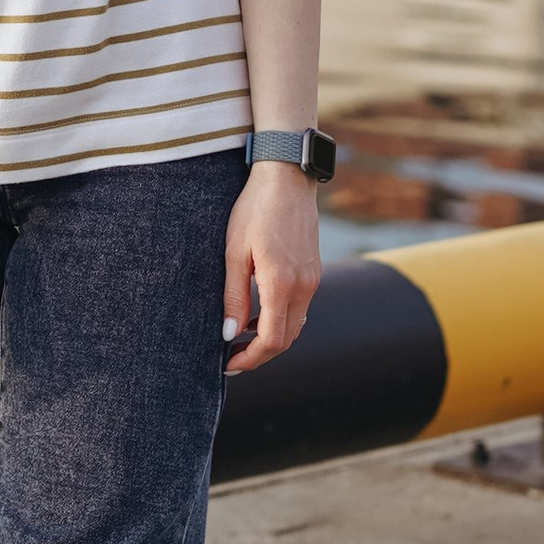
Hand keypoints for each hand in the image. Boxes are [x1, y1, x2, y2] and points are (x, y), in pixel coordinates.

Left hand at [222, 162, 320, 373]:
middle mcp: (304, 287)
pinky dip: (281, 320)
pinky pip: (300, 308)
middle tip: (231, 357)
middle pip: (286, 339)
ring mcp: (313, 280)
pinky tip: (258, 316)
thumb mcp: (234, 253)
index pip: (272, 340)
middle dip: (259, 355)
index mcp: (282, 283)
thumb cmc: (255, 210)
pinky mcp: (314, 272)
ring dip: (270, 339)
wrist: (287, 179)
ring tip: (240, 340)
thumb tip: (229, 334)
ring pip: (295, 325)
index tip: (229, 364)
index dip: (251, 359)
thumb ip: (233, 297)